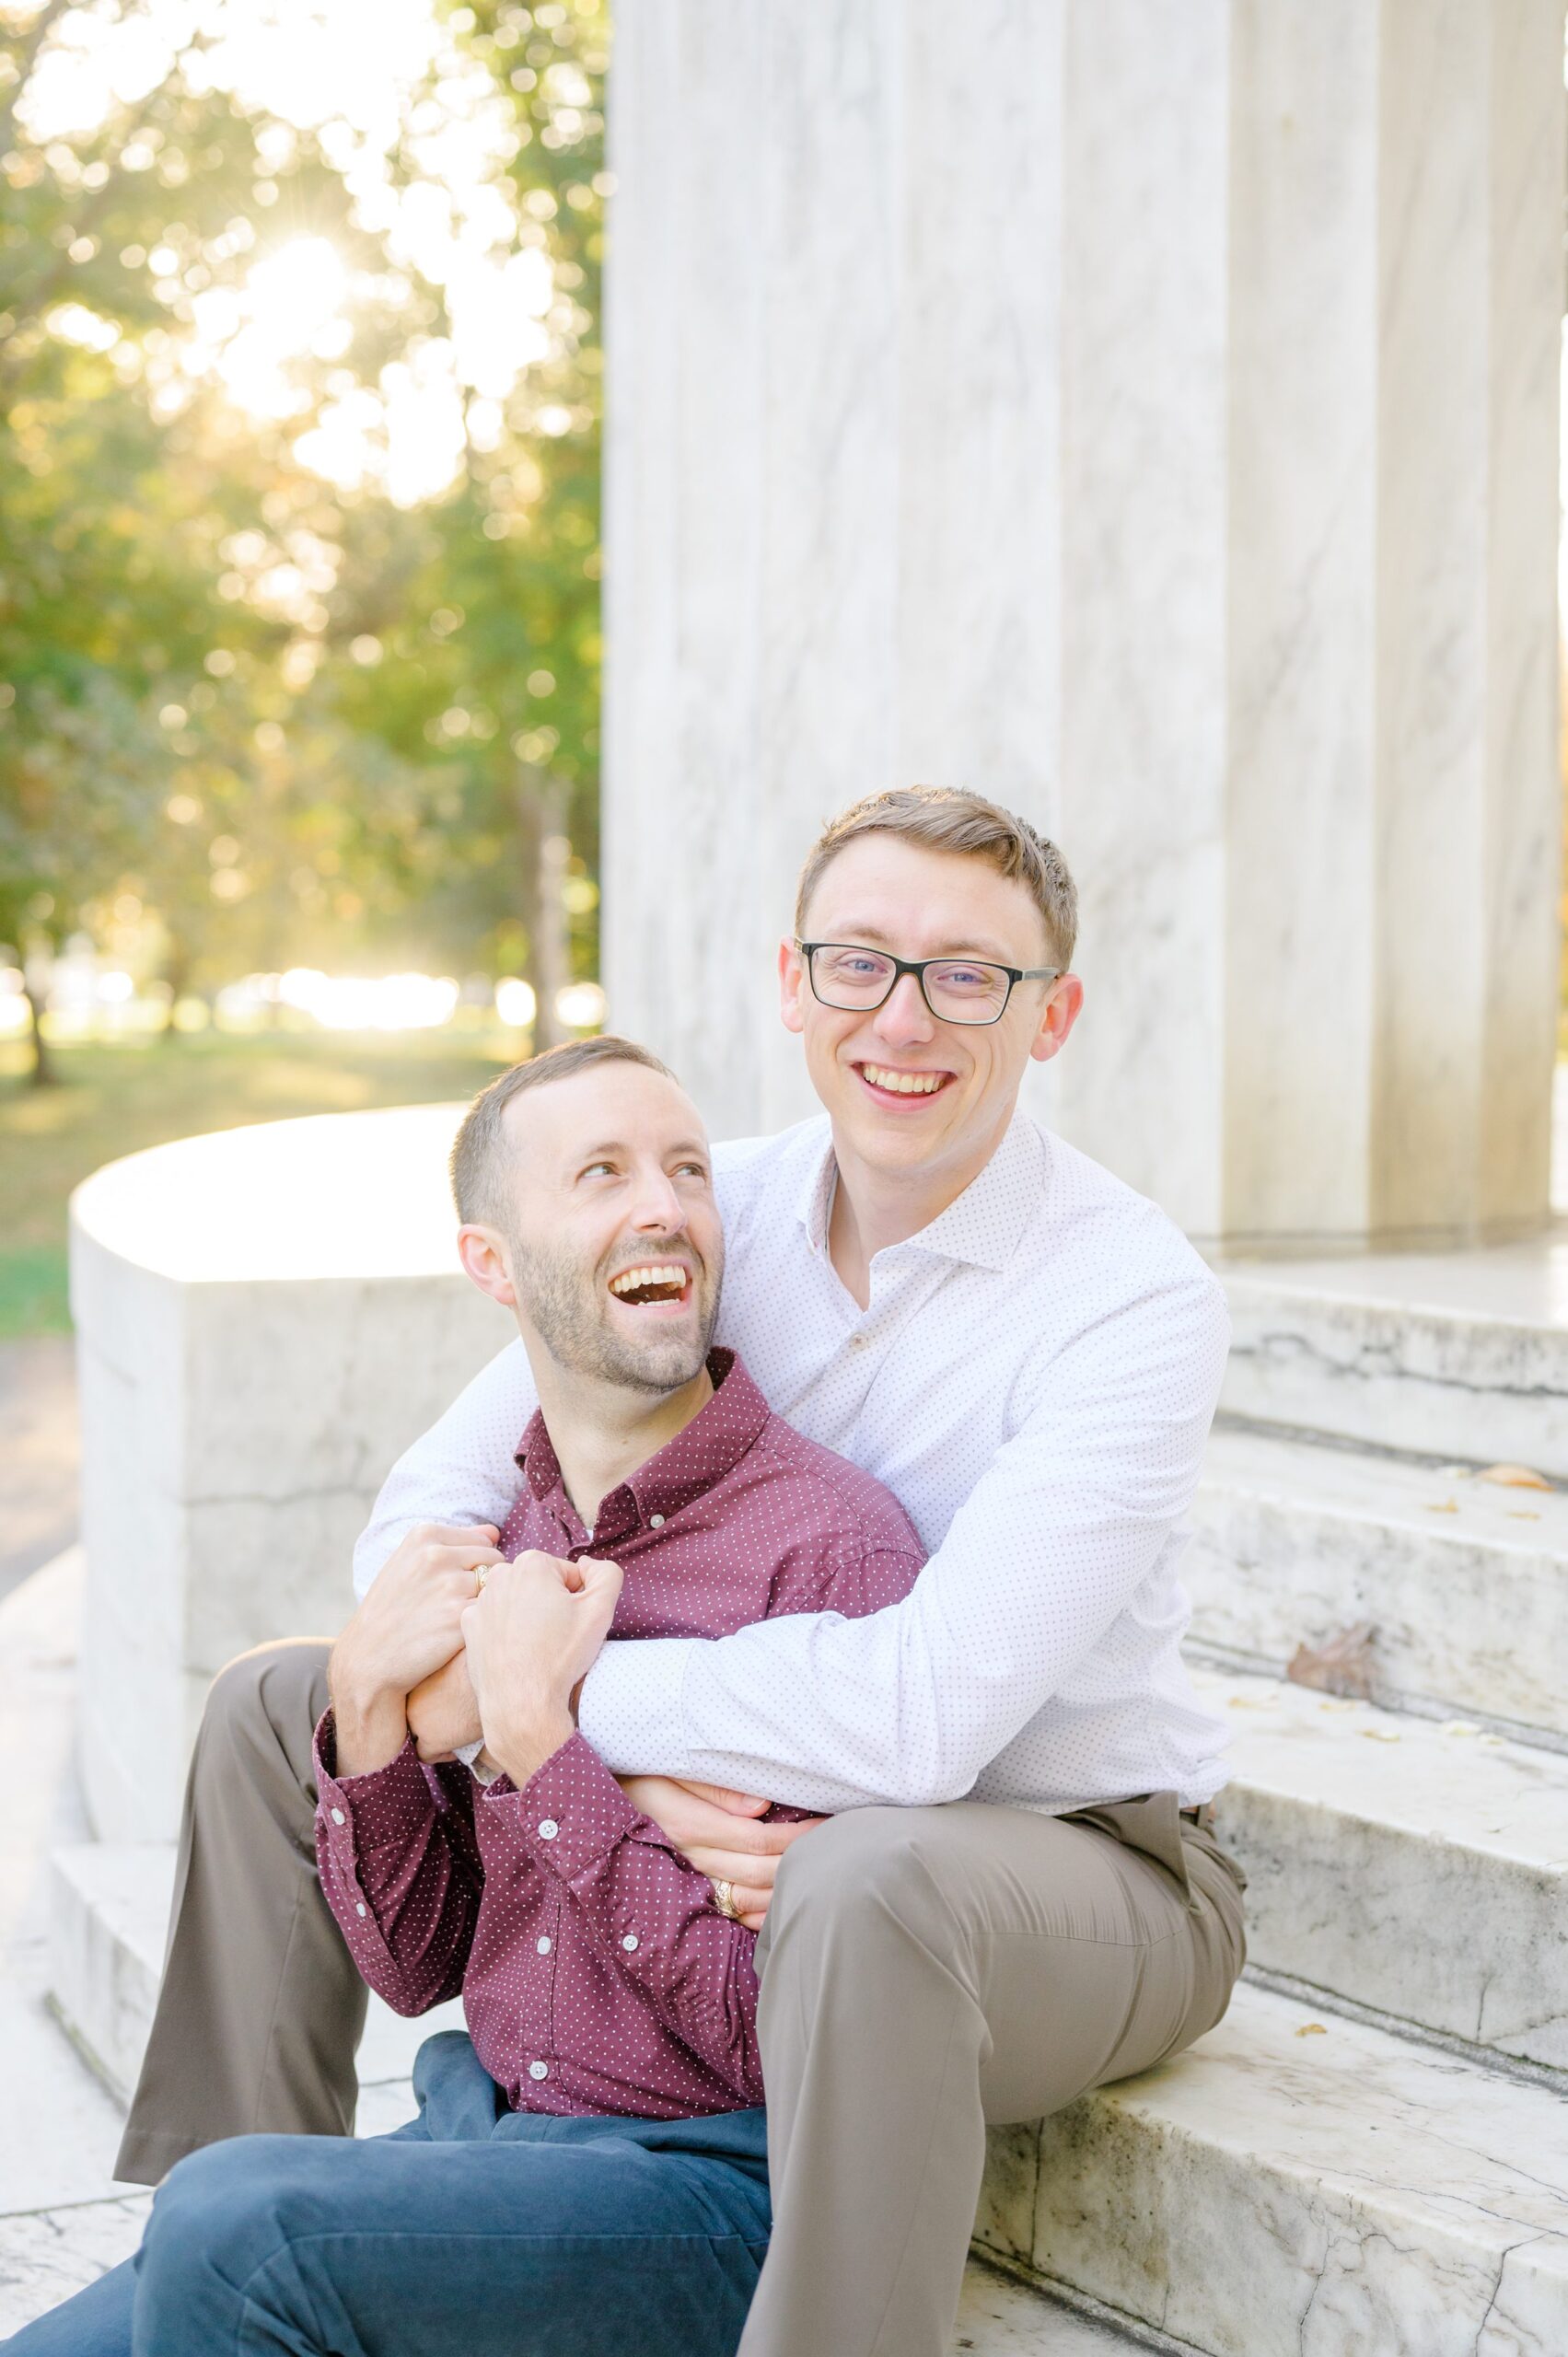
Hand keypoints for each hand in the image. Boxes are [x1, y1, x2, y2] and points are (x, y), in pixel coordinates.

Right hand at [330, 1523, 500, 1774]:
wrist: (369, 1659)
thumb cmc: (392, 1611)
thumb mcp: (410, 1564)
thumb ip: (453, 1543)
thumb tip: (494, 1533)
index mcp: (425, 1535)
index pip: (484, 1542)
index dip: (476, 1568)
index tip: (451, 1587)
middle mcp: (437, 1555)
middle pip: (494, 1562)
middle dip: (485, 1584)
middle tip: (457, 1607)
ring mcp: (450, 1585)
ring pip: (495, 1589)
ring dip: (485, 1605)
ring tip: (457, 1622)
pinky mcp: (460, 1617)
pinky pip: (491, 1613)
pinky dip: (483, 1625)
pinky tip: (462, 1636)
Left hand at [462, 1550, 622, 1786]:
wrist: (521, 1703)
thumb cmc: (560, 1657)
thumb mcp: (601, 1610)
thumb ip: (607, 1574)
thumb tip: (588, 1564)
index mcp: (532, 1564)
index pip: (567, 1575)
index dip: (578, 1600)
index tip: (573, 1623)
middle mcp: (500, 1575)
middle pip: (541, 1585)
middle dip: (551, 1604)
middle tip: (557, 1636)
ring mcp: (480, 1601)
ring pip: (518, 1601)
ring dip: (529, 1616)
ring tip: (537, 1647)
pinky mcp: (468, 1626)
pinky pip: (496, 1620)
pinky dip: (506, 1631)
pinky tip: (516, 1652)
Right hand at [617, 1775, 824, 1930]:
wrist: (598, 1804)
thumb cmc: (641, 1775)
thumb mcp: (670, 1769)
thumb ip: (715, 1787)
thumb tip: (761, 1806)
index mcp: (690, 1825)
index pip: (757, 1839)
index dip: (796, 1835)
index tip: (826, 1825)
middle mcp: (690, 1859)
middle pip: (758, 1872)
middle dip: (800, 1861)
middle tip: (836, 1848)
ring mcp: (687, 1881)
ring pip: (746, 1899)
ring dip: (784, 1891)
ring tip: (818, 1876)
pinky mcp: (686, 1893)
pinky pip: (728, 1914)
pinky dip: (760, 1917)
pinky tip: (784, 1909)